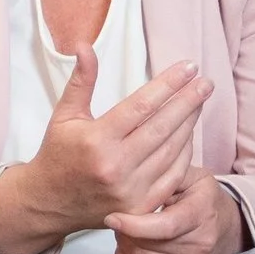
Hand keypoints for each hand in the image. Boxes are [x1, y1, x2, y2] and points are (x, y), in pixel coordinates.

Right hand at [0, 50, 212, 253]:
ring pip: (171, 151)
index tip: (188, 67)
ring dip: (189, 124)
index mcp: (96, 140)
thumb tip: (85, 46)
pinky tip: (190, 133)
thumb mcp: (64, 115)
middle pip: (162, 127)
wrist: (49, 203)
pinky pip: (173, 176)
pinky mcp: (140, 207)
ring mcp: (130, 190)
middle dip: (188, 101)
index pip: (141, 106)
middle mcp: (115, 166)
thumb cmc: (57, 154)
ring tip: (199, 101)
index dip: (168, 84)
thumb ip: (80, 81)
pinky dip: (185, 153)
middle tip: (205, 82)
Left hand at [108, 174, 247, 253]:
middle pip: (146, 247)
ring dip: (123, 247)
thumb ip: (167, 175)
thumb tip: (136, 182)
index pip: (164, 227)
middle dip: (123, 233)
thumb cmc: (205, 201)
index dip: (133, 225)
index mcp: (201, 215)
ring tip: (125, 233)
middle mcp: (200, 246)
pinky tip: (127, 250)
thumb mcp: (194, 178)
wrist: (230, 231)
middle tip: (120, 220)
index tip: (112, 218)